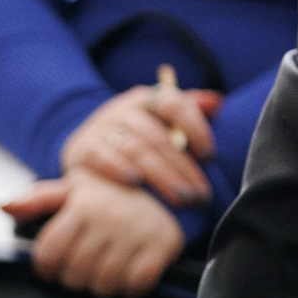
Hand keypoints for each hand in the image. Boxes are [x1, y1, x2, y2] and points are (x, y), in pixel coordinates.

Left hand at [4, 171, 185, 297]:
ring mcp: (135, 234)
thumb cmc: (110, 193)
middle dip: (76, 278)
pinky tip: (129, 276)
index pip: (47, 255)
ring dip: (103, 285)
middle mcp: (108, 218)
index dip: (47, 268)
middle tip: (86, 266)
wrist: (163, 188)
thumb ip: (36, 199)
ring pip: (103, 286)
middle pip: (74, 276)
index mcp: (82, 205)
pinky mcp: (160, 247)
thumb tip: (4, 206)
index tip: (56, 266)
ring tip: (107, 270)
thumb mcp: (73, 188)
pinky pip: (136, 286)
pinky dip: (131, 289)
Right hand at [61, 84, 221, 205]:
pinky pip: (102, 156)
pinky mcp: (82, 147)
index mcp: (147, 99)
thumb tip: (216, 102)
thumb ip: (190, 110)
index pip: (174, 103)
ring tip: (182, 199)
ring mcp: (100, 127)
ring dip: (161, 176)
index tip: (210, 157)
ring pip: (136, 150)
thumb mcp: (161, 120)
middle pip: (158, 136)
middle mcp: (122, 109)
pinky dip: (119, 169)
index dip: (195, 128)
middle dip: (183, 168)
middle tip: (201, 194)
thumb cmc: (138, 137)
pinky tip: (137, 184)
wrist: (88, 148)